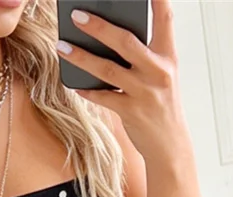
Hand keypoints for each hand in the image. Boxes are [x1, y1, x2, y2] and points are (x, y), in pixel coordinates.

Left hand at [56, 0, 187, 162]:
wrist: (170, 145)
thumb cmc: (161, 104)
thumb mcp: (161, 75)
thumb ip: (143, 55)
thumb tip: (108, 35)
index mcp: (167, 57)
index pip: (165, 18)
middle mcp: (158, 71)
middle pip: (125, 41)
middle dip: (98, 26)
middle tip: (76, 15)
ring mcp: (144, 92)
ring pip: (107, 69)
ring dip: (81, 57)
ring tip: (62, 46)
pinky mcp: (131, 112)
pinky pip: (103, 97)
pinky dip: (87, 90)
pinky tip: (74, 83)